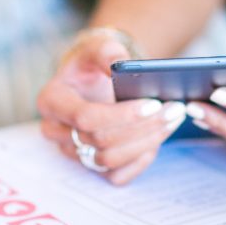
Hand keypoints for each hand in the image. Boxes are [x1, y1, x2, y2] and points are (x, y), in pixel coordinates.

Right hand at [37, 32, 185, 184]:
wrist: (92, 79)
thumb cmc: (92, 63)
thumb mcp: (97, 47)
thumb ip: (107, 52)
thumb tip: (119, 68)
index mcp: (51, 100)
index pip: (85, 117)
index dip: (121, 115)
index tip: (153, 104)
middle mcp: (56, 131)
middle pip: (100, 141)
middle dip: (142, 127)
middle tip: (174, 110)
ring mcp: (71, 152)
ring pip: (109, 160)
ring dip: (146, 143)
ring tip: (171, 121)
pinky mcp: (89, 166)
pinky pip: (115, 177)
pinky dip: (139, 162)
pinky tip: (156, 141)